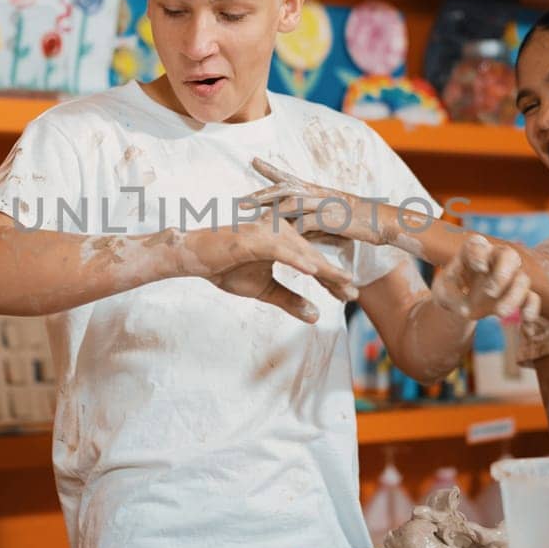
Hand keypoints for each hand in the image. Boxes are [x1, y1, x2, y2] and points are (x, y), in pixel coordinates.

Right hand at [180, 214, 358, 322]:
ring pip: (303, 251)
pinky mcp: (255, 237)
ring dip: (323, 268)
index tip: (350, 295)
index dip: (332, 279)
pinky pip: (281, 249)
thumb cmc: (227, 268)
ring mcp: (269, 231)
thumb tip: (316, 317)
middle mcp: (281, 230)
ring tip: (343, 282)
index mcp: (285, 239)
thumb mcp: (264, 289)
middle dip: (334, 276)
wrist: (195, 258)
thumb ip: (290, 300)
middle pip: (314, 255)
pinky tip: (314, 270)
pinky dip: (298, 259)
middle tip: (354, 294)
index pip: (314, 260)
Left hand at [242, 159, 390, 246]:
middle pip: (284, 188)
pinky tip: (275, 236)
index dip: (271, 170)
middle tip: (240, 199)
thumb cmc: (360, 221)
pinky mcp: (330, 219)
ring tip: (251, 217)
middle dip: (261, 193)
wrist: (384, 222)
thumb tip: (297, 229)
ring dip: (269, 210)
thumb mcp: (333, 217)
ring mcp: (324, 204)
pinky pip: (304, 224)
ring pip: (290, 203)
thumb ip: (314, 221)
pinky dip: (289, 230)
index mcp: (318, 191)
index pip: (290, 177)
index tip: (253, 161)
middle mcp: (319, 193)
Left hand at [430, 235, 541, 322]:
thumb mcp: (442, 291)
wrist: (461, 302)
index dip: (480, 254)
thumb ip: (450, 296)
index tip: (478, 267)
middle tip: (489, 292)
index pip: (478, 244)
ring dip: (513, 297)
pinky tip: (527, 327)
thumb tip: (467, 310)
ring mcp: (510, 276)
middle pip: (510, 255)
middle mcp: (495, 259)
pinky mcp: (519, 294)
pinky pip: (532, 298)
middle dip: (502, 274)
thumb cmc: (451, 289)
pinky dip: (531, 311)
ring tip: (499, 314)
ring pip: (522, 279)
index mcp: (473, 251)